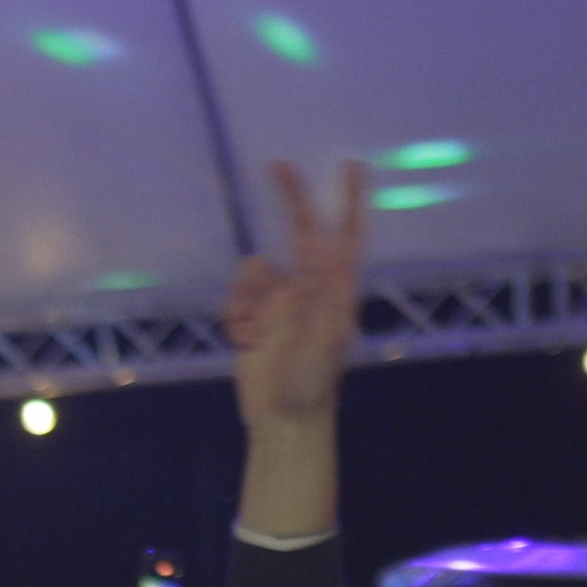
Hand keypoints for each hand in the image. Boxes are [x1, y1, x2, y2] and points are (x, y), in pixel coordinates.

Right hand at [224, 161, 369, 432]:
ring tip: (252, 331)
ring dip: (249, 293)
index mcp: (336, 292)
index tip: (350, 166)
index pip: (347, 236)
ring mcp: (280, 302)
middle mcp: (309, 289)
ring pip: (256, 268)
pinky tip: (244, 340)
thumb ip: (318, 294)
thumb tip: (313, 250)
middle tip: (276, 165)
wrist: (283, 422)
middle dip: (291, 201)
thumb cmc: (312, 386)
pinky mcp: (253, 317)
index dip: (350, 202)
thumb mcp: (323, 341)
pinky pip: (237, 294)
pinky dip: (235, 314)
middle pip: (300, 233)